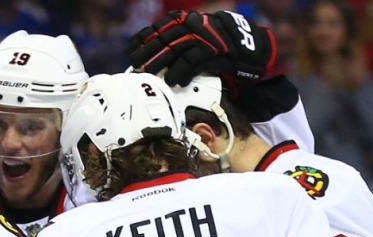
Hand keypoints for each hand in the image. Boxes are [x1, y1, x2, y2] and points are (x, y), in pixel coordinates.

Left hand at [125, 10, 276, 86]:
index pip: (157, 28)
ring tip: (148, 74)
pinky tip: (172, 81)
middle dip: (147, 52)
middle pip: (164, 39)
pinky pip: (192, 62)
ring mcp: (201, 38)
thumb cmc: (212, 44)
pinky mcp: (212, 52)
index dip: (142, 39)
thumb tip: (149, 54)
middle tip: (134, 65)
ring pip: (175, 50)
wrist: (243, 44)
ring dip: (160, 63)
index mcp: (183, 20)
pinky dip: (181, 72)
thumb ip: (174, 41)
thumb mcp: (192, 37)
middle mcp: (191, 26)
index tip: (129, 50)